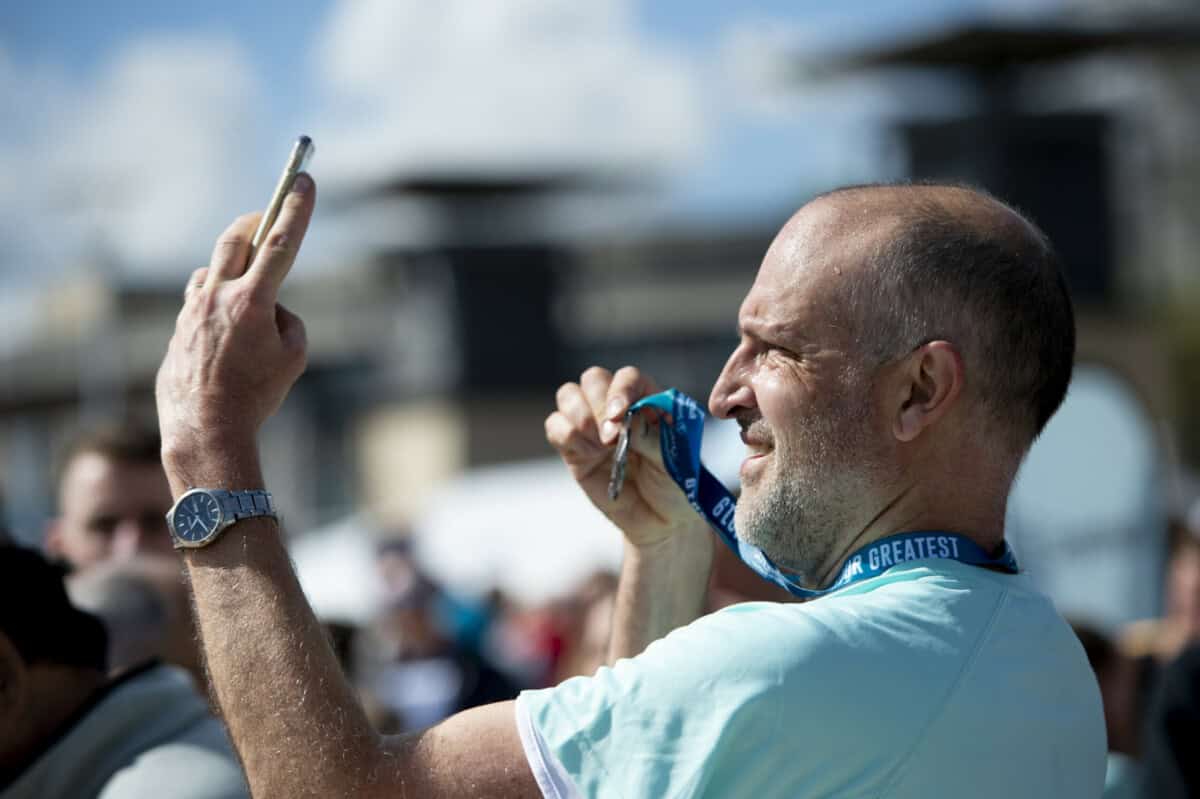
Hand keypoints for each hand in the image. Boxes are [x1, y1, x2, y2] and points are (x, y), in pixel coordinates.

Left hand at [155, 173, 314, 481]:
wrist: (205, 429)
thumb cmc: (257, 396)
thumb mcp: (294, 357)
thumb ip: (288, 320)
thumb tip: (270, 307)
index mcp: (253, 302)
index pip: (281, 242)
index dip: (296, 207)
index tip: (303, 179)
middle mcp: (218, 297)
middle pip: (236, 239)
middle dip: (254, 222)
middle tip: (267, 216)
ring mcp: (192, 310)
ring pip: (213, 269)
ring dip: (233, 268)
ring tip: (248, 294)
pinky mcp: (178, 328)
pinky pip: (198, 299)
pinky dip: (214, 299)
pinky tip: (222, 323)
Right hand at [545, 366, 708, 548]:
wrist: (662, 521)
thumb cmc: (676, 485)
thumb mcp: (675, 463)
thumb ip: (651, 439)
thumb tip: (626, 420)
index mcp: (649, 400)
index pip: (628, 378)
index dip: (621, 391)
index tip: (619, 414)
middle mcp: (618, 407)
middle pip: (593, 379)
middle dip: (598, 406)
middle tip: (610, 438)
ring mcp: (593, 426)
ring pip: (568, 395)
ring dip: (580, 417)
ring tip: (600, 447)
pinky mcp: (573, 449)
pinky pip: (555, 426)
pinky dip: (566, 436)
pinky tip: (588, 456)